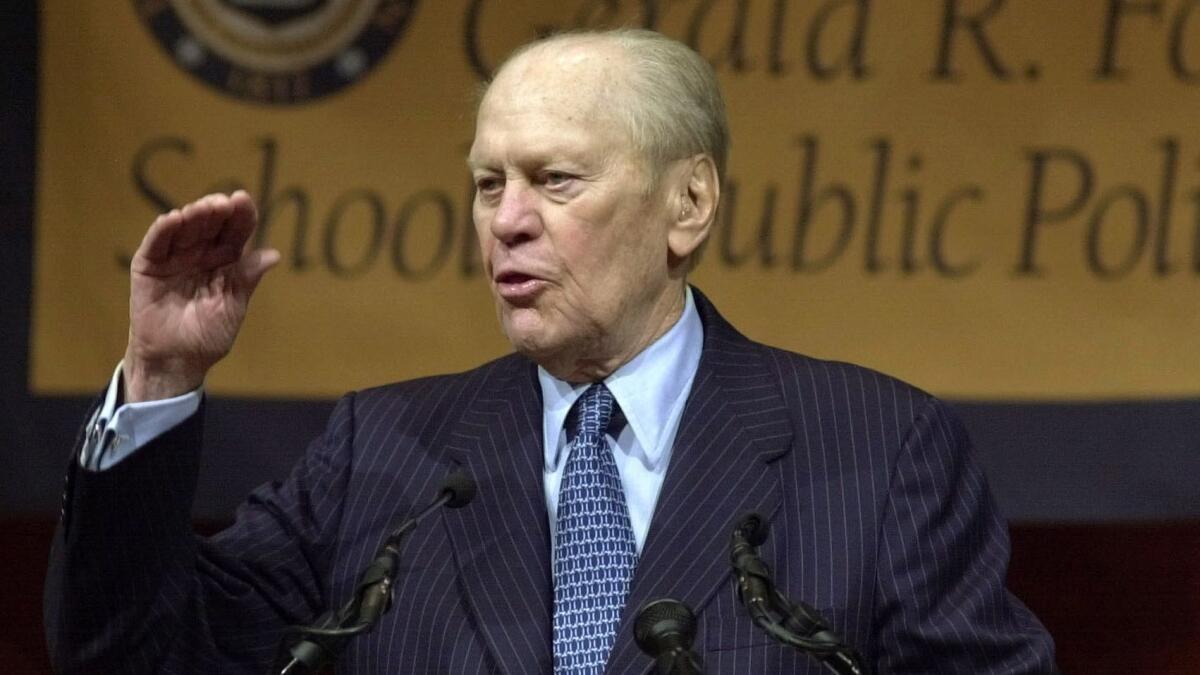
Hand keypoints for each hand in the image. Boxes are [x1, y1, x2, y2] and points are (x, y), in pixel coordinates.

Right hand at [122, 191, 279, 401]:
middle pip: (210, 224)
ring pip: (184, 228)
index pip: (235, 232)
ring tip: (202, 208)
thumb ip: (247, 279)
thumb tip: (274, 255)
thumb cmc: (207, 336)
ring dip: (193, 215)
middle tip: (223, 202)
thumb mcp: (232, 306)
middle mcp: (201, 254)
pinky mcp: (149, 265)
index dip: (241, 215)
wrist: (176, 360)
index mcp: (225, 262)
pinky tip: (173, 218)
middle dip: (217, 211)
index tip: (243, 199)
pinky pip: (156, 243)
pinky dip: (163, 230)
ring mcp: (174, 257)